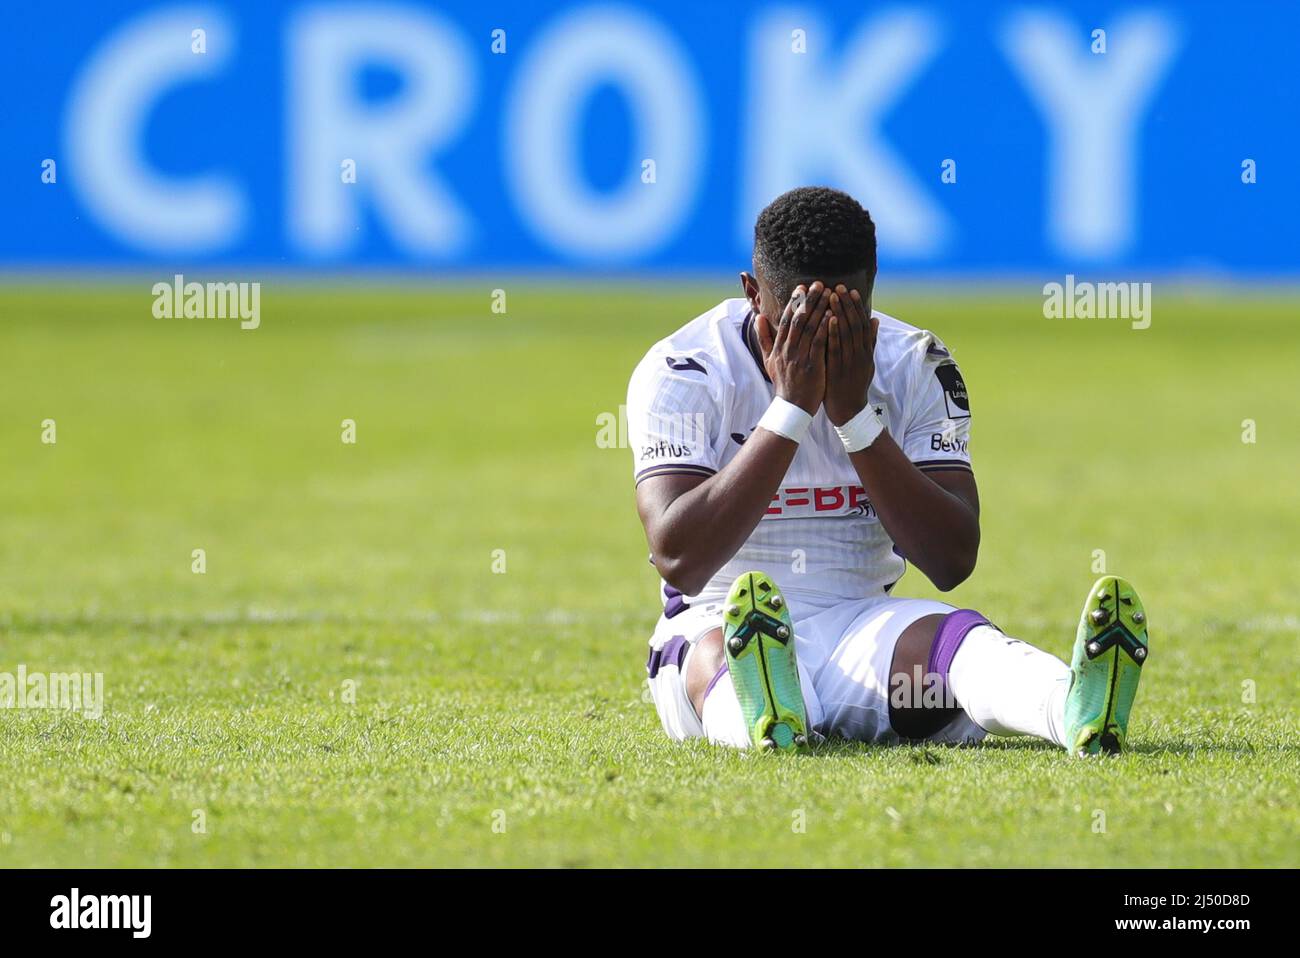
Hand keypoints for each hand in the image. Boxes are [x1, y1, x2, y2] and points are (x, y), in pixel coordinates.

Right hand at [756, 282, 831, 414]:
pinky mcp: (812, 365)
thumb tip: (759, 318)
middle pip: (798, 319)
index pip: (786, 320)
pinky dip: (825, 328)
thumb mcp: (768, 360)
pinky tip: (832, 315)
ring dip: (819, 309)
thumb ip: (764, 338)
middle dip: (808, 300)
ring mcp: (800, 357)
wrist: (792, 407)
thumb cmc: (784, 383)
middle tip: (818, 284)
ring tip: (828, 293)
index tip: (802, 287)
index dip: (794, 302)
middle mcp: (788, 350)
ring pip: (809, 328)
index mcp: (779, 347)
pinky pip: (818, 343)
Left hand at [825, 285, 878, 425]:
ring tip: (831, 296)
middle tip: (838, 286)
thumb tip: (874, 319)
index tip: (850, 290)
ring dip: (839, 313)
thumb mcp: (866, 363)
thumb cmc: (854, 384)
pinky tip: (828, 319)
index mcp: (865, 351)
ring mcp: (849, 362)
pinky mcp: (838, 370)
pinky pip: (835, 349)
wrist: (849, 411)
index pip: (861, 323)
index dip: (856, 306)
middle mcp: (859, 354)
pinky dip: (833, 333)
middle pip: (853, 324)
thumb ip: (869, 342)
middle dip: (846, 304)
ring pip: (845, 333)